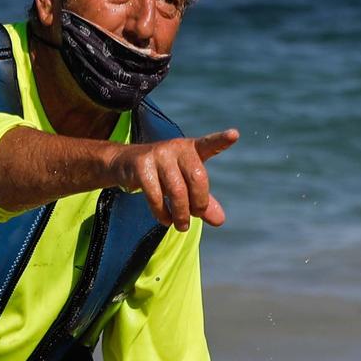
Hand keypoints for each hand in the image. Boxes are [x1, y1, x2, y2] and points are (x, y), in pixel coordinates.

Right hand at [113, 129, 237, 230]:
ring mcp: (158, 154)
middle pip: (197, 178)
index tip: (234, 135)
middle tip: (196, 215)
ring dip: (181, 214)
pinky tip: (165, 219)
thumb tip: (219, 221)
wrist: (125, 164)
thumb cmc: (163, 175)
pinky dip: (162, 213)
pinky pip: (156, 196)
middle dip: (199, 203)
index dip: (221, 140)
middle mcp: (177, 147)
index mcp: (192, 149)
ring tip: (181, 225)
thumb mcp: (185, 186)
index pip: (209, 144)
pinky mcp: (141, 165)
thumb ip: (203, 202)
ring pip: (177, 191)